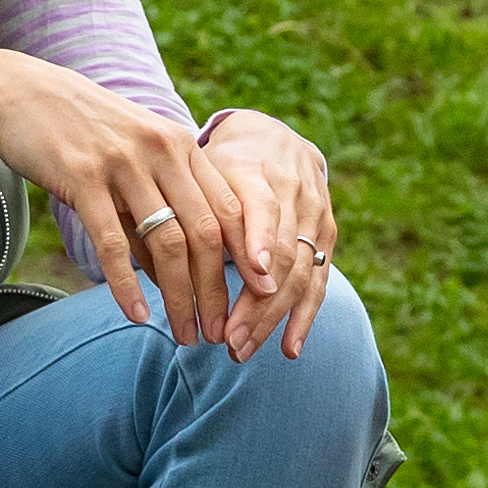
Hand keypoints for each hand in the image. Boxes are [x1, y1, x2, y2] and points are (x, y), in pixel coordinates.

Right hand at [0, 46, 253, 342]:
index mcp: (181, 144)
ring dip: (179, 298)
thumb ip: (156, 206)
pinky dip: (128, 286)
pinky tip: (138, 316)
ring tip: (185, 335)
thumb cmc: (79, 131)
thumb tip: (171, 274)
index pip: (229, 208)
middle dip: (217, 290)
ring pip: (166, 244)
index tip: (261, 296)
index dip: (249, 256)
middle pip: (205, 233)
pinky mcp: (82, 177)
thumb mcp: (132, 157)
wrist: (18, 92)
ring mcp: (123, 163)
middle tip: (221, 334)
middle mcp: (161, 150)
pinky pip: (113, 243)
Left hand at [194, 106, 346, 360]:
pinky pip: (319, 282)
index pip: (264, 210)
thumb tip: (159, 259)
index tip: (254, 276)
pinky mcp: (327, 235)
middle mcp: (294, 192)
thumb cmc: (222, 163)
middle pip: (284, 254)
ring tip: (242, 349)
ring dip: (273, 318)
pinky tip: (288, 348)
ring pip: (302, 274)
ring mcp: (316, 215)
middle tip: (227, 339)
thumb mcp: (201, 170)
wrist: (274, 138)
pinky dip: (304, 317)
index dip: (260, 242)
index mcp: (257, 171)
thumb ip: (188, 206)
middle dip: (257, 303)